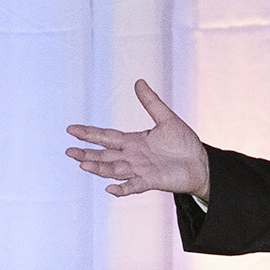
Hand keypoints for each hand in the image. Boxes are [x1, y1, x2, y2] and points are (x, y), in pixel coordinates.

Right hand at [66, 79, 210, 200]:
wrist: (201, 162)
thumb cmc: (184, 142)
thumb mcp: (167, 119)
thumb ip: (151, 102)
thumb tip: (139, 82)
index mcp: (134, 141)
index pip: (106, 137)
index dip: (89, 133)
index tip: (71, 129)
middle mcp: (133, 157)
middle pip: (105, 155)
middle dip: (87, 153)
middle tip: (68, 152)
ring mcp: (140, 170)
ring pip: (114, 170)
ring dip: (99, 168)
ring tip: (83, 164)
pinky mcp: (151, 181)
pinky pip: (134, 186)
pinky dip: (122, 188)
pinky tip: (110, 188)